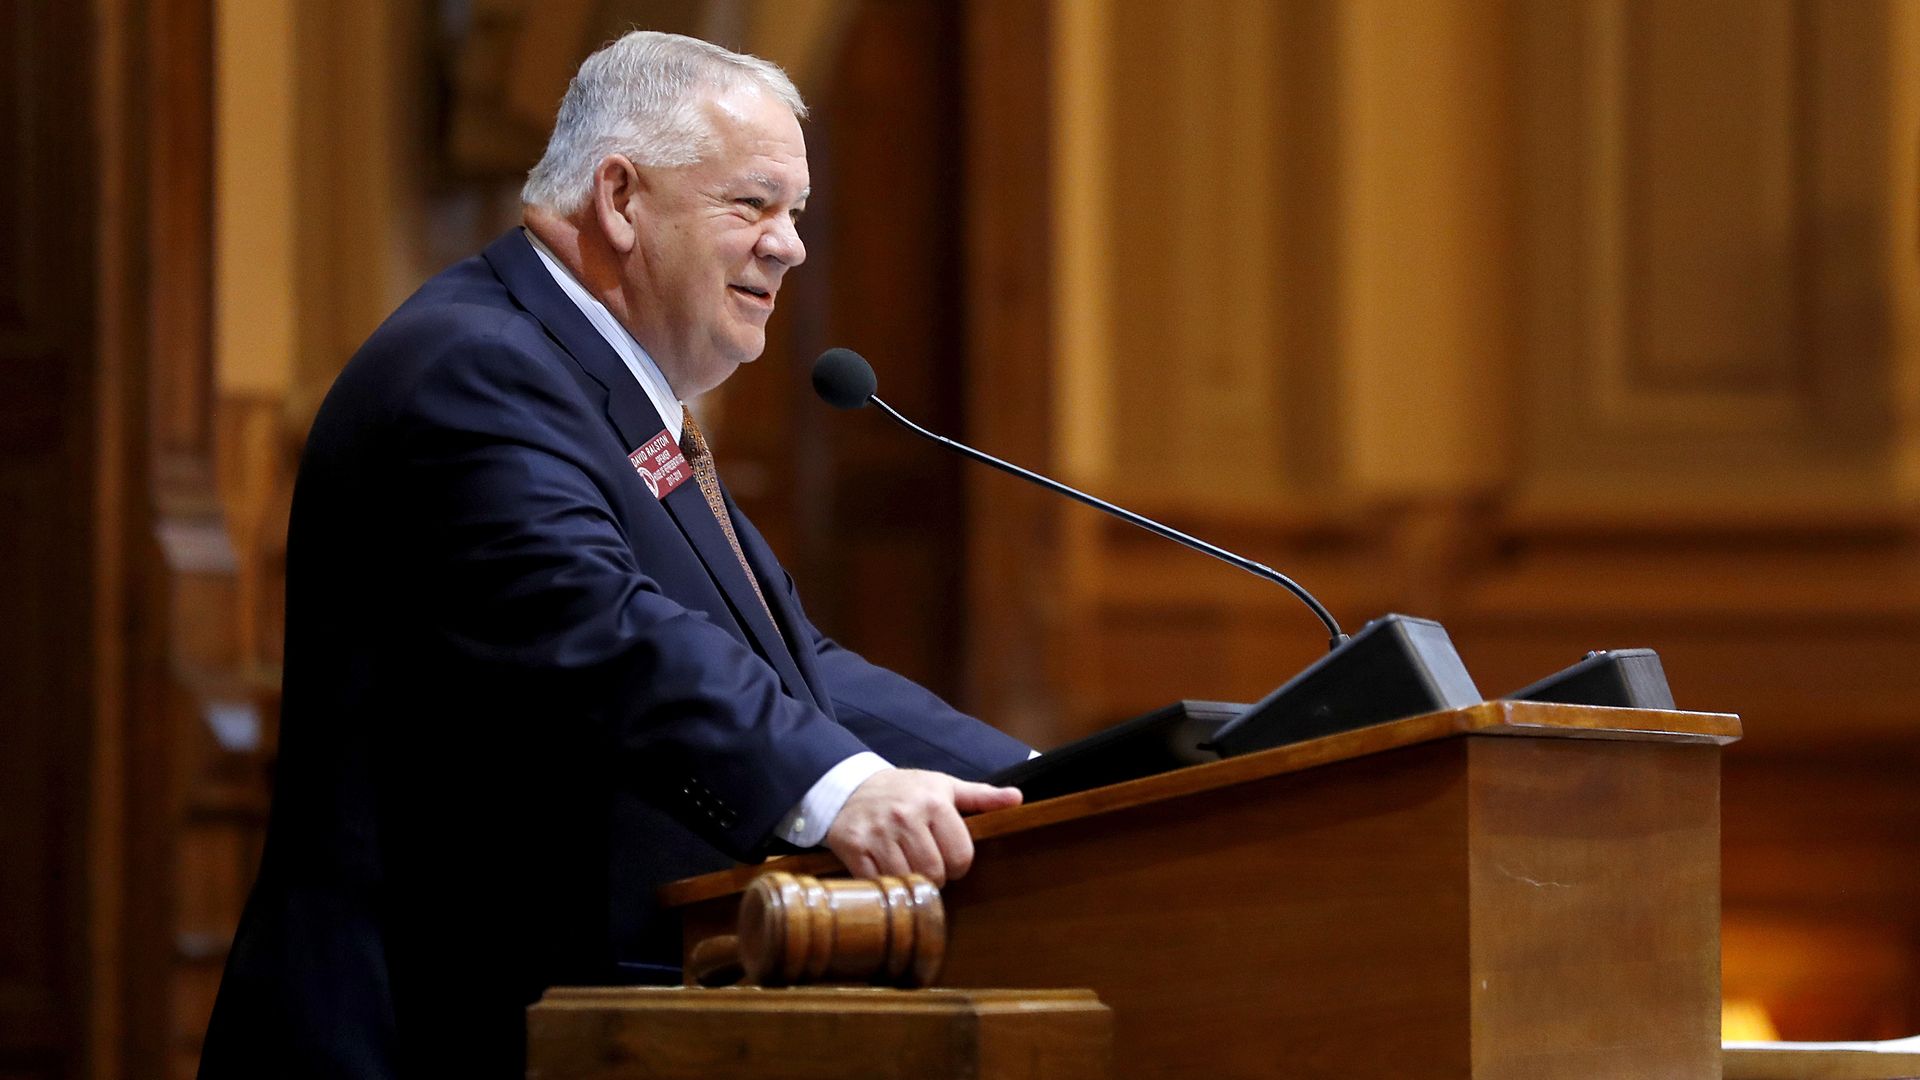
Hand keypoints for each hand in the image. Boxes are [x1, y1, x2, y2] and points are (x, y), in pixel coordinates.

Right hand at [823, 769, 1022, 885]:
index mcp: (934, 802)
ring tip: (907, 868)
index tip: (948, 859)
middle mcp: (906, 816)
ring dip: (909, 883)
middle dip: (935, 877)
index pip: (960, 856)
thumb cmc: (905, 790)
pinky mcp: (853, 846)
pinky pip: (876, 881)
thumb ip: (981, 796)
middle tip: (927, 867)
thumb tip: (1017, 798)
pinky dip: (883, 883)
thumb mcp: (943, 786)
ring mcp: (877, 833)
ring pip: (906, 880)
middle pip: (934, 872)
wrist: (849, 786)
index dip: (958, 865)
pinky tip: (884, 870)